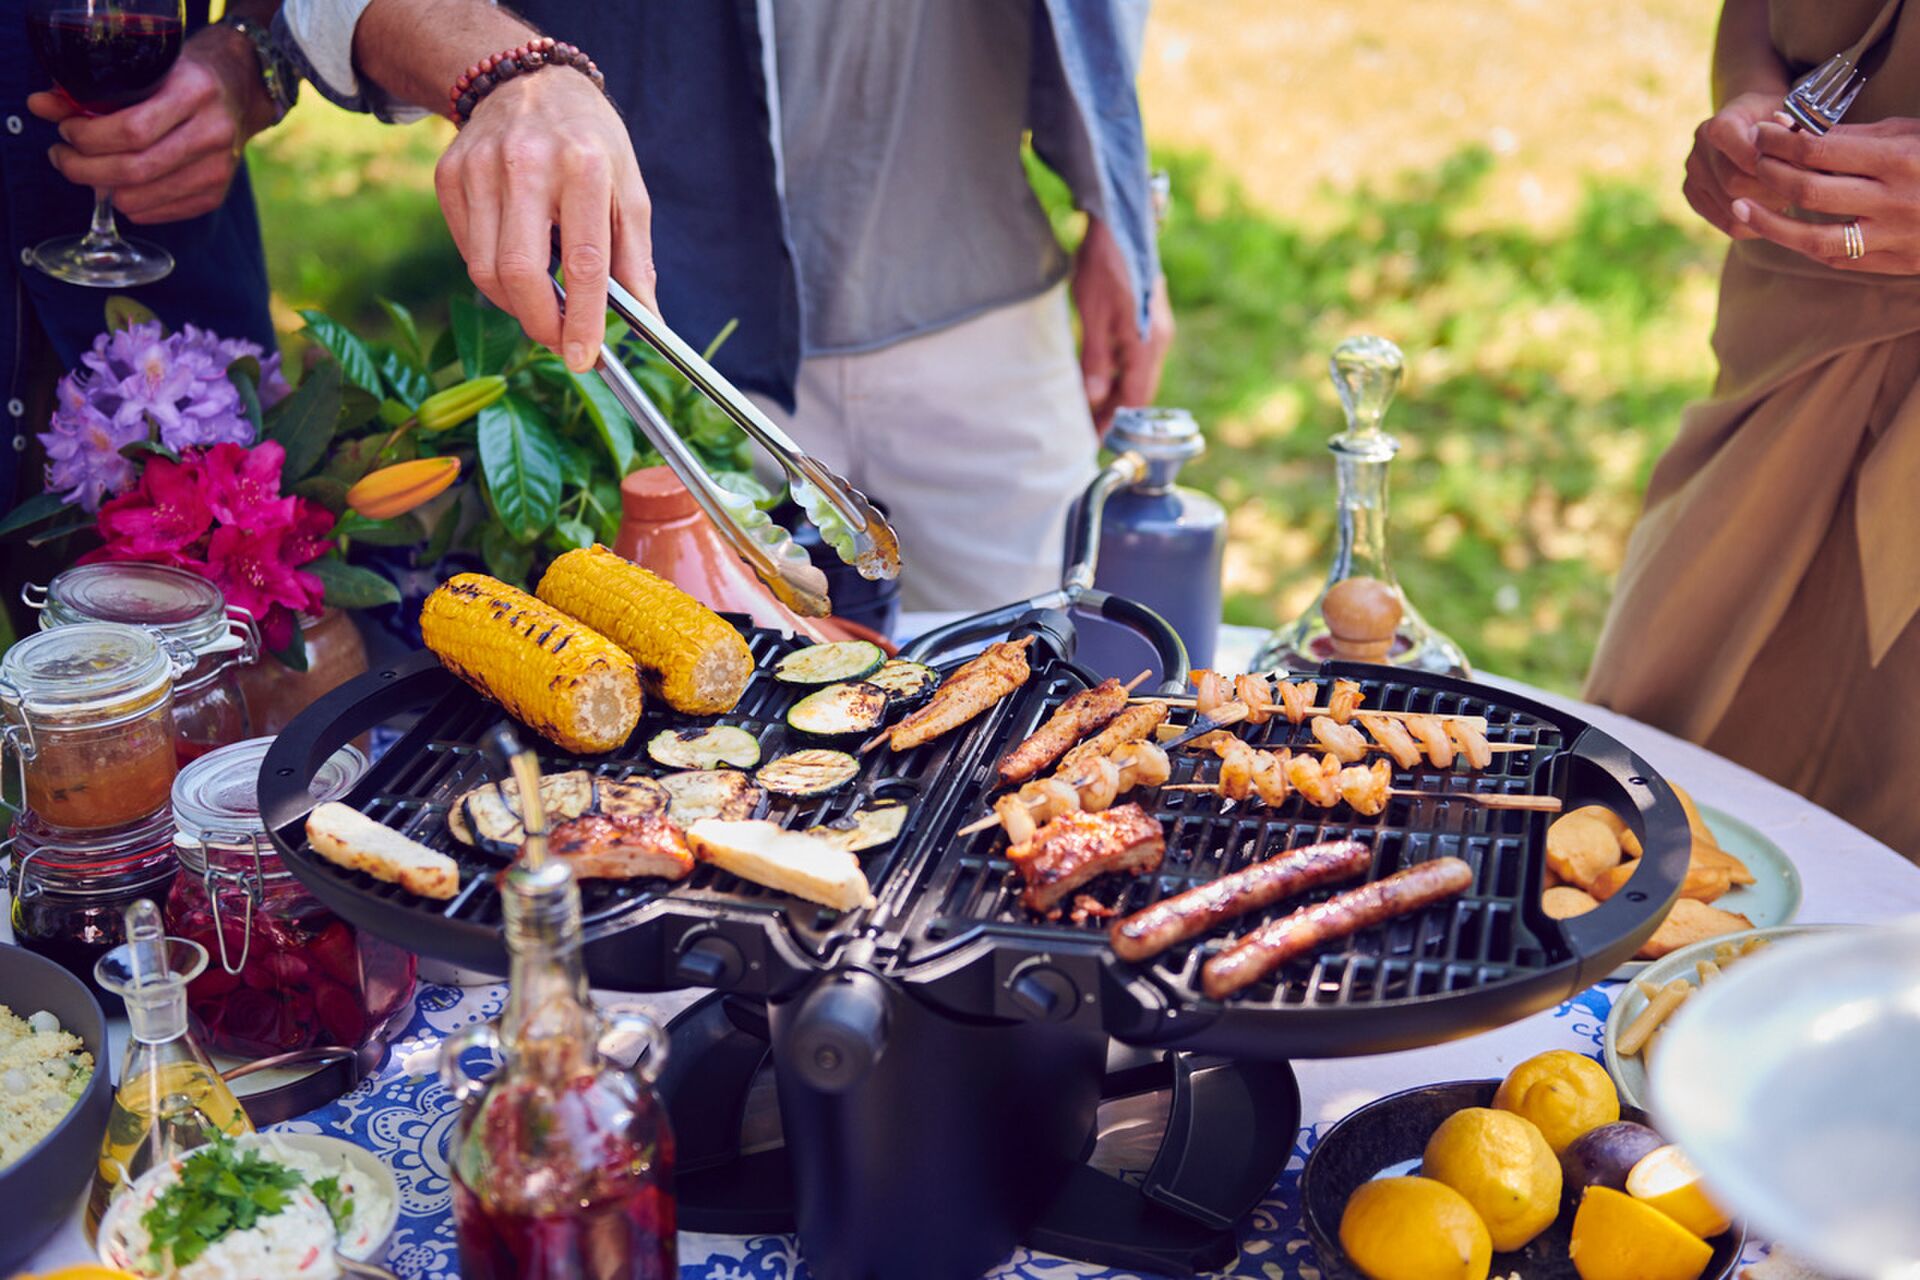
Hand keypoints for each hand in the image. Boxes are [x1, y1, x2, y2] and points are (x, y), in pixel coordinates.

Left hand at [30, 24, 277, 223]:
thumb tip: (40, 106)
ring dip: (104, 191)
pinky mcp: (218, 194)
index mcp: (193, 92)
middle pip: (135, 170)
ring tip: (88, 174)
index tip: (66, 132)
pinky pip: (161, 213)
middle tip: (63, 160)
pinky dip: (131, 206)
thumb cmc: (179, 78)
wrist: (236, 91)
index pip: (132, 130)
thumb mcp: (142, 72)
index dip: (89, 138)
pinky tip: (120, 187)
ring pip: (144, 197)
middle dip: (85, 170)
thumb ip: (90, 91)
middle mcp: (213, 132)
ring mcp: (220, 168)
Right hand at [434, 70, 653, 372]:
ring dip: (517, 306)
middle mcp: (527, 163)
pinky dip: (494, 275)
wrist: (528, 81)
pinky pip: (468, 250)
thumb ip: (636, 259)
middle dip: (541, 323)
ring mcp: (480, 167)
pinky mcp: (449, 175)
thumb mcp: (629, 189)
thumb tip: (649, 323)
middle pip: (520, 271)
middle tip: (562, 343)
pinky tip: (519, 267)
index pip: (583, 261)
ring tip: (545, 306)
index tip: (585, 357)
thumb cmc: (589, 142)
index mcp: (583, 166)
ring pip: (486, 269)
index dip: (583, 318)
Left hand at [1073, 216, 1174, 434]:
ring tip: (1088, 410)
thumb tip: (1092, 399)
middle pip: (1138, 390)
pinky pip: (1136, 357)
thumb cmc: (1104, 265)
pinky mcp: (1148, 319)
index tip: (1093, 440)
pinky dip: (1118, 373)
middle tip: (1086, 430)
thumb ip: (1094, 360)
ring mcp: (1157, 330)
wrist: (1119, 223)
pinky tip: (1098, 377)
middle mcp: (1159, 341)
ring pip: (1136, 374)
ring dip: (1115, 393)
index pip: (1134, 399)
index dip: (1114, 423)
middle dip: (1113, 412)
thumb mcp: (1092, 315)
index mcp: (1148, 345)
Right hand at [1683, 90, 1793, 237]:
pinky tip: (1773, 212)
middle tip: (1802, 194)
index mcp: (1720, 123)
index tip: (1801, 173)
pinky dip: (1755, 224)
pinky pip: (1727, 223)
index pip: (1744, 156)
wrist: (1757, 119)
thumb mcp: (1794, 114)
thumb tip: (1805, 155)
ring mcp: (1693, 174)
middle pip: (1734, 184)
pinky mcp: (1694, 195)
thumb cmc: (1782, 117)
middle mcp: (1699, 148)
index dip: (1775, 169)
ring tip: (1789, 201)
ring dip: (1766, 210)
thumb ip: (1797, 135)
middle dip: (1772, 192)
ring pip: (1731, 210)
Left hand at [1730, 118, 1919, 272]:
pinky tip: (1782, 231)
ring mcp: (1894, 237)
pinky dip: (1805, 245)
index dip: (1782, 141)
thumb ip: (1856, 137)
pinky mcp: (1895, 264)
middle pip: (1810, 189)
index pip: (1822, 150)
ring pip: (1814, 238)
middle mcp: (1895, 200)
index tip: (1762, 131)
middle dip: (1771, 173)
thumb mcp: (1910, 133)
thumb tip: (1795, 130)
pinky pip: (1838, 259)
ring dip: (1770, 223)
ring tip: (1739, 208)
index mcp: (1901, 159)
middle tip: (1750, 162)